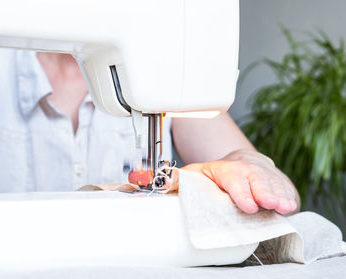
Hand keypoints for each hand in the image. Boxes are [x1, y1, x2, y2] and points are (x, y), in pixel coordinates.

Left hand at [182, 149, 299, 214]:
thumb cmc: (216, 173)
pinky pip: (285, 186)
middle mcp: (247, 168)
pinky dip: (289, 195)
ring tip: (285, 207)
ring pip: (274, 182)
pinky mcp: (278, 178)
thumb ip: (180, 179)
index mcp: (226, 168)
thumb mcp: (196, 173)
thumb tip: (163, 182)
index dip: (241, 192)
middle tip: (271, 204)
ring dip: (280, 195)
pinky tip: (291, 205)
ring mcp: (265, 172)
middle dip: (265, 192)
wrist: (240, 160)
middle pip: (257, 178)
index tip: (248, 206)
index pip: (233, 178)